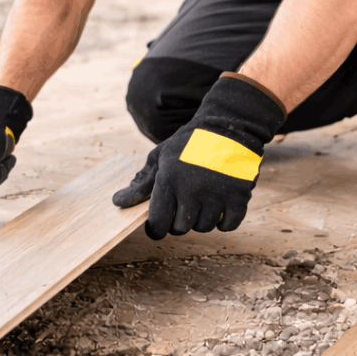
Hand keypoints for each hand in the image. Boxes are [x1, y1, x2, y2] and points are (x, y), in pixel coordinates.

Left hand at [112, 74, 285, 238]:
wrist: (227, 126)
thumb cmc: (188, 143)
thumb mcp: (160, 157)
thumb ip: (141, 183)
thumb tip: (117, 203)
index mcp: (169, 179)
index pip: (159, 222)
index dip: (156, 229)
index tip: (158, 226)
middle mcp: (192, 190)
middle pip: (181, 228)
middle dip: (179, 222)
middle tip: (183, 206)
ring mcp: (217, 194)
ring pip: (204, 227)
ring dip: (201, 220)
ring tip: (201, 202)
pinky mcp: (239, 197)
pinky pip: (228, 225)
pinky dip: (224, 221)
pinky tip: (219, 207)